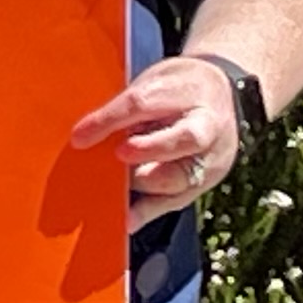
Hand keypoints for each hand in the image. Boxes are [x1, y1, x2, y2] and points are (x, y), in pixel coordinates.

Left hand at [72, 54, 245, 228]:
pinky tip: (126, 219)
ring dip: (144, 183)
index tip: (80, 137)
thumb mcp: (152, 83)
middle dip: (149, 150)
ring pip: (182, 176)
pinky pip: (176, 200)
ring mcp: (210, 158)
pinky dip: (148, 210)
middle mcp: (207, 126)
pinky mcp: (204, 183)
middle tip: (118, 156)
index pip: (146, 103)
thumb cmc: (177, 90)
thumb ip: (123, 110)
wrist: (223, 97)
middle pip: (185, 139)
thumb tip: (82, 137)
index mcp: (188, 91)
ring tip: (112, 188)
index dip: (112, 119)